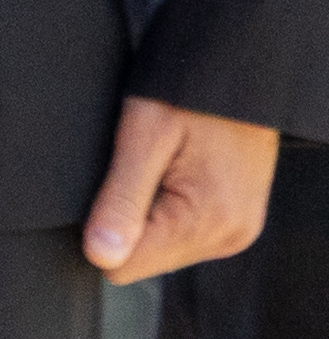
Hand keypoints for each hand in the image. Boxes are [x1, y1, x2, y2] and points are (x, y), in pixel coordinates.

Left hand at [86, 95, 281, 284]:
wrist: (240, 72)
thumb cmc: (188, 93)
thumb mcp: (143, 137)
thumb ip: (120, 200)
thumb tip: (100, 257)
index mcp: (206, 221)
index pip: (125, 266)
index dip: (99, 230)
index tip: (104, 188)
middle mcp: (228, 236)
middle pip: (143, 260)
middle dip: (124, 223)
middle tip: (133, 169)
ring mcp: (236, 231)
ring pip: (161, 249)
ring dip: (145, 216)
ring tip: (154, 166)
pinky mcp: (236, 220)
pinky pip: (183, 234)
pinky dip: (165, 210)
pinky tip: (169, 173)